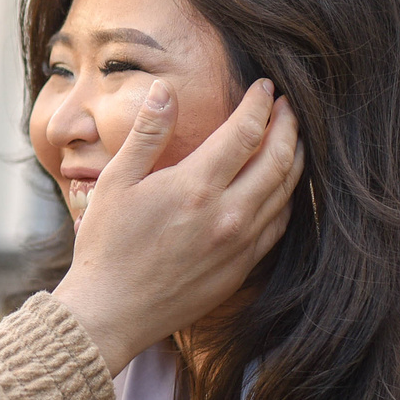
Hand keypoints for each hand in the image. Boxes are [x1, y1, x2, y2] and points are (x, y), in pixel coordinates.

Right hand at [52, 78, 302, 374]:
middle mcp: (227, 215)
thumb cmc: (106, 246)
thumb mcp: (115, 182)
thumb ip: (147, 134)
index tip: (264, 87)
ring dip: (294, 159)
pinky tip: (279, 187)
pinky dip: (286, 198)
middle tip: (287, 106)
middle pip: (279, 159)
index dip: (260, 104)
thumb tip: (164, 89)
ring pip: (286, 192)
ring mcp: (239, 245)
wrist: (111, 313)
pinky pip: (278, 226)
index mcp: (196, 187)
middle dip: (288, 126)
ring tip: (292, 139)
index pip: (246, 132)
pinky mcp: (241, 269)